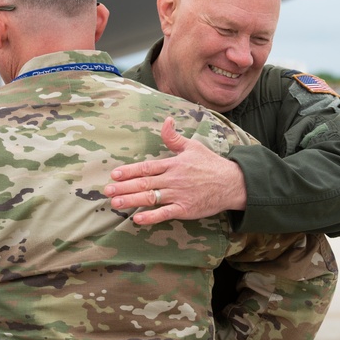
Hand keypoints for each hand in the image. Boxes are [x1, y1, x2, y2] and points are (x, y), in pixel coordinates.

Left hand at [104, 117, 246, 224]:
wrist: (231, 183)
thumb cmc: (211, 164)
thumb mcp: (193, 146)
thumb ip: (174, 137)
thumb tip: (166, 120)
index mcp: (173, 164)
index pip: (147, 167)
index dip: (129, 171)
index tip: (114, 174)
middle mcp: (173, 179)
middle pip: (144, 183)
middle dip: (124, 187)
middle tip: (107, 191)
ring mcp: (178, 195)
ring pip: (150, 198)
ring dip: (131, 201)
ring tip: (115, 204)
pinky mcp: (185, 209)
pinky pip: (164, 213)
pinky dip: (151, 217)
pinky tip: (137, 219)